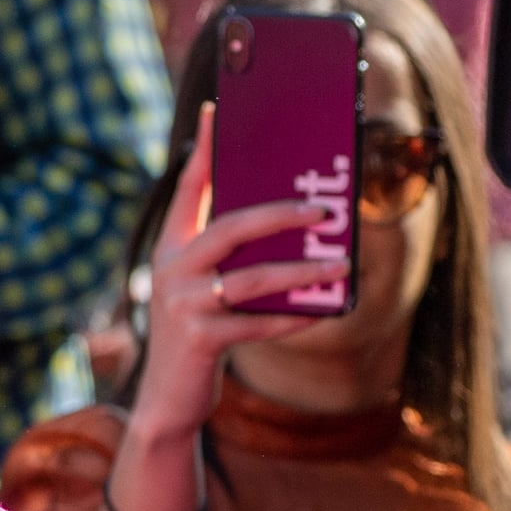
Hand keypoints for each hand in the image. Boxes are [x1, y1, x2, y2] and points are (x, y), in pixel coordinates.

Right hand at [131, 104, 344, 443]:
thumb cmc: (198, 334)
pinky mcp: (200, 338)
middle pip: (229, 226)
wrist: (168, 399)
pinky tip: (323, 311)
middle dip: (280, 214)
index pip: (188, 188)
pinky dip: (294, 316)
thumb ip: (229, 257)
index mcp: (171, 246)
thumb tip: (291, 226)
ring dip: (302, 271)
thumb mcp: (203, 288)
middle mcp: (171, 268)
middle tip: (325, 209)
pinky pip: (258, 322)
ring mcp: (183, 303)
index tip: (216, 112)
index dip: (204, 151)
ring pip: (252, 277)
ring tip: (342, 266)